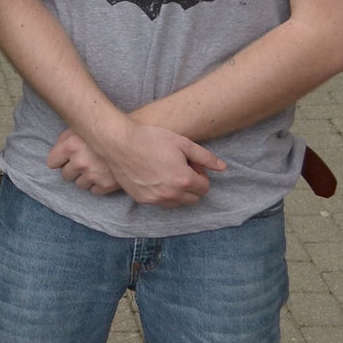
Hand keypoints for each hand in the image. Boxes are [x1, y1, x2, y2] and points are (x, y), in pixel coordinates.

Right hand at [48, 123, 225, 207]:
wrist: (118, 143)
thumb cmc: (150, 138)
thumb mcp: (181, 142)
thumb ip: (205, 157)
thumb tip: (223, 167)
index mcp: (184, 180)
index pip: (205, 187)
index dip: (200, 173)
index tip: (190, 163)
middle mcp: (172, 194)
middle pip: (194, 198)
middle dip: (192, 185)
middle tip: (180, 167)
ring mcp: (156, 199)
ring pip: (178, 203)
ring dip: (178, 192)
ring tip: (167, 172)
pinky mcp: (142, 200)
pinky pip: (160, 203)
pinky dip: (162, 194)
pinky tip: (154, 176)